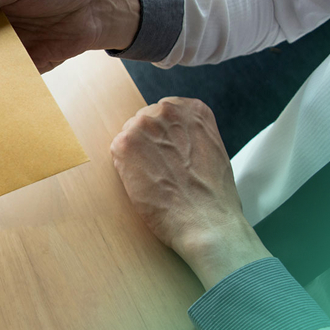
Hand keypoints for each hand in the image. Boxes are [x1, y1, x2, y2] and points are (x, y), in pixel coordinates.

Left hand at [110, 98, 269, 289]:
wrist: (206, 220)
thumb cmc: (213, 195)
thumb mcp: (211, 149)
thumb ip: (190, 134)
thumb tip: (171, 139)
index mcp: (193, 109)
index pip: (164, 113)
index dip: (164, 137)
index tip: (169, 153)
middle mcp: (168, 110)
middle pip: (143, 121)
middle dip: (148, 145)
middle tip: (161, 170)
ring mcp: (144, 125)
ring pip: (128, 136)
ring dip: (136, 157)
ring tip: (156, 179)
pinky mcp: (124, 144)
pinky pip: (116, 152)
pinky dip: (125, 170)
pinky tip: (144, 184)